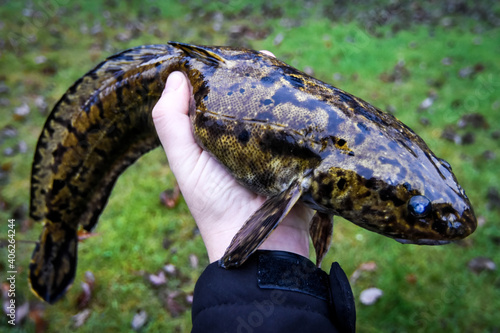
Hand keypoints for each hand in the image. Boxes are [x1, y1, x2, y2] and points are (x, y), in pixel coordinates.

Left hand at [152, 52, 313, 262]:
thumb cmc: (216, 205)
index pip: (217, 98)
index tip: (227, 57)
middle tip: (263, 60)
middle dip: (256, 79)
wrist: (261, 247)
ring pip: (277, 110)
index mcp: (216, 138)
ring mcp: (274, 147)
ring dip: (281, 91)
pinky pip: (303, 127)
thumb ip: (171, 122)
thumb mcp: (185, 163)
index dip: (220, 76)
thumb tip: (175, 75)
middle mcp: (245, 140)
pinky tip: (305, 92)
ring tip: (285, 70)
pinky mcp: (300, 156)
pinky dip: (303, 110)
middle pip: (250, 100)